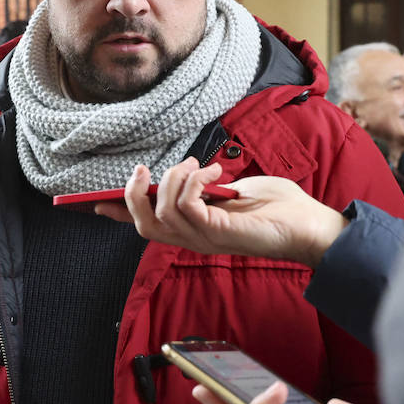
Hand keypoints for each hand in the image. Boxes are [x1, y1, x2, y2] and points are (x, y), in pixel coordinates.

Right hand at [96, 160, 345, 267]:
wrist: (310, 224)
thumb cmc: (279, 207)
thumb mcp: (233, 189)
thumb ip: (207, 184)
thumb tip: (186, 172)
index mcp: (194, 229)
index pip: (148, 225)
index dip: (118, 213)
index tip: (93, 202)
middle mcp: (194, 239)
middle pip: (142, 225)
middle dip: (133, 194)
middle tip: (145, 169)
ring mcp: (204, 239)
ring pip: (161, 213)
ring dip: (173, 178)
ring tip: (197, 164)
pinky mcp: (218, 234)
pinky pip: (186, 206)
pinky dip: (193, 181)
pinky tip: (213, 171)